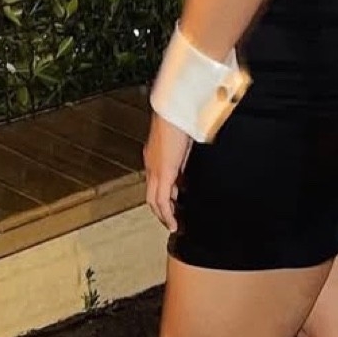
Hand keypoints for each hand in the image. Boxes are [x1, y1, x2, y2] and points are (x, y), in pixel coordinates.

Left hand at [144, 113, 192, 231]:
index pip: (156, 182)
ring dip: (163, 215)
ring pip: (154, 201)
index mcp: (154, 157)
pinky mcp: (163, 174)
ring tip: (172, 225)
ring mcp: (155, 171)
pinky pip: (163, 201)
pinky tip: (174, 223)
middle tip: (171, 219)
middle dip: (161, 210)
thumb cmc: (178, 119)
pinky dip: (167, 214)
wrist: (173, 111)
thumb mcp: (182, 142)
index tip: (174, 203)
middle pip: (151, 195)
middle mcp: (151, 166)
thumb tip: (186, 169)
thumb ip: (182, 158)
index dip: (163, 195)